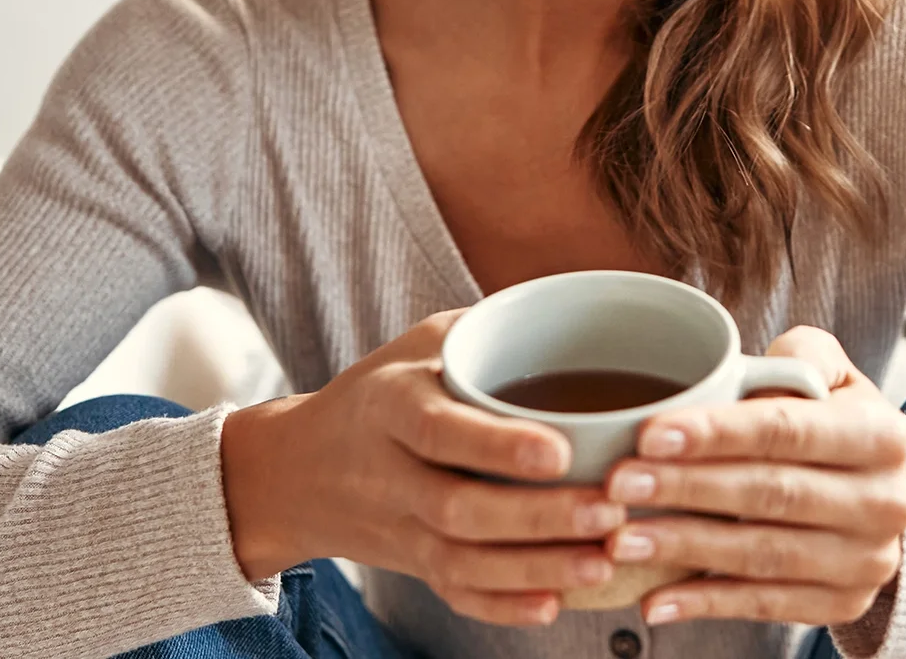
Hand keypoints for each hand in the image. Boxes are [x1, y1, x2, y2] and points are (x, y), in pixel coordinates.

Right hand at [219, 311, 626, 626]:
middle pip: (458, 509)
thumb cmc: (381, 391)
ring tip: (601, 563)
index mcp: (391, 405)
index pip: (441, 430)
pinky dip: (501, 608)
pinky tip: (554, 606)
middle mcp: (389, 473)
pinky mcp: (409, 565)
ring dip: (533, 570)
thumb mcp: (420, 343)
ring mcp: (396, 528)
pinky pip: (453, 595)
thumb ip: (487, 328)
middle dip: (536, 518)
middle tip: (609, 512)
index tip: (561, 453)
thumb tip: (581, 298)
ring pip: (460, 562)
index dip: (499, 447)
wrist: (296, 469)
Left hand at [606, 326, 905, 627]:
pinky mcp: (843, 605)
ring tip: (621, 539)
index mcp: (883, 435)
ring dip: (685, 548)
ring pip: (764, 555)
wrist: (883, 497)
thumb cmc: (834, 426)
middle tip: (619, 483)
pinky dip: (705, 604)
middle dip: (688, 488)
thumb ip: (799, 356)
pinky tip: (653, 599)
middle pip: (771, 494)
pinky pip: (765, 606)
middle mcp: (886, 502)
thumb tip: (747, 369)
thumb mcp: (833, 376)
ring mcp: (867, 561)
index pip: (789, 430)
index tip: (650, 434)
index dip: (718, 433)